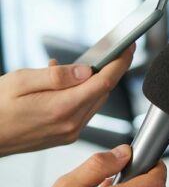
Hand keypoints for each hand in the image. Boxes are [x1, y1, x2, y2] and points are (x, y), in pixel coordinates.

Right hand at [0, 46, 134, 156]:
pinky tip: (67, 86)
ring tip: (80, 69)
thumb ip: (56, 76)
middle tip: (113, 54)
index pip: (103, 83)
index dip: (119, 65)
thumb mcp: (20, 81)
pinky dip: (81, 96)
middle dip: (110, 72)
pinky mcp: (66, 137)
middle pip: (102, 93)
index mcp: (62, 108)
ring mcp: (69, 133)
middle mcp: (71, 124)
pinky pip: (83, 112)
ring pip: (94, 103)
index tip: (129, 49)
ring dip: (94, 84)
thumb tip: (86, 71)